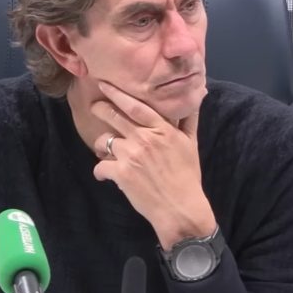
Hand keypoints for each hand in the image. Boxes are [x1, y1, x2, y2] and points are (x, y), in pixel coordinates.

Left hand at [91, 81, 215, 249]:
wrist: (180, 208)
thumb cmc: (188, 176)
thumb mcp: (192, 144)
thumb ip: (189, 118)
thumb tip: (197, 94)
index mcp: (162, 129)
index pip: (135, 105)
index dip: (117, 93)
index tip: (105, 84)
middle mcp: (144, 138)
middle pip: (114, 116)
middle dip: (100, 109)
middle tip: (95, 107)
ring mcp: (131, 156)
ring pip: (104, 141)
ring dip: (101, 144)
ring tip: (104, 150)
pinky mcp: (121, 174)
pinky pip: (100, 165)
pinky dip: (100, 170)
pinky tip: (104, 174)